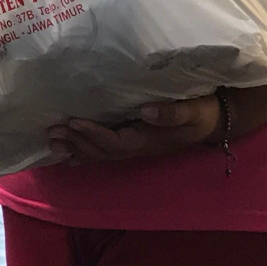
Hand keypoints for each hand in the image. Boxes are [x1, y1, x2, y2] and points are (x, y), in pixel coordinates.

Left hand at [46, 96, 219, 162]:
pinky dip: (84, 152)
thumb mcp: (194, 110)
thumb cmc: (203, 111)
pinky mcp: (133, 142)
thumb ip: (172, 112)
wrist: (214, 120)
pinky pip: (104, 151)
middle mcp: (138, 148)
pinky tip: (67, 155)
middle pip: (101, 150)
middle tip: (52, 132)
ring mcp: (135, 148)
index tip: (73, 121)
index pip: (115, 141)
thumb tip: (146, 112)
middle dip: (76, 142)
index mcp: (148, 141)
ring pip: (100, 153)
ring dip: (75, 148)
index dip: (93, 134)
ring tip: (51, 142)